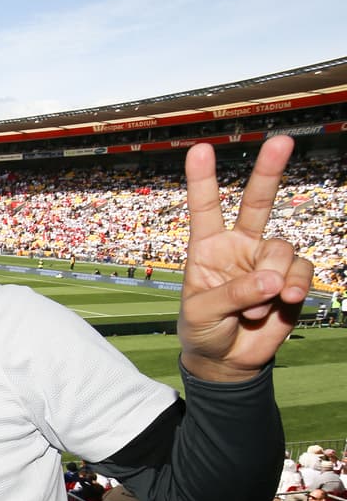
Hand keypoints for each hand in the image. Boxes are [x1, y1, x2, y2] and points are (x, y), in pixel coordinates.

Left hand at [178, 135, 312, 381]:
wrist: (227, 359)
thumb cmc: (203, 330)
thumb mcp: (203, 313)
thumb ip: (233, 294)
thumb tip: (272, 279)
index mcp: (207, 247)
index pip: (205, 208)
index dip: (203, 179)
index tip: (199, 148)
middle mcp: (239, 246)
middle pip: (257, 203)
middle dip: (269, 171)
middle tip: (282, 140)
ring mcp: (267, 261)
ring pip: (281, 249)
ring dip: (273, 280)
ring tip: (257, 309)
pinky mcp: (291, 278)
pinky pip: (301, 272)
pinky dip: (293, 288)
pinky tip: (284, 302)